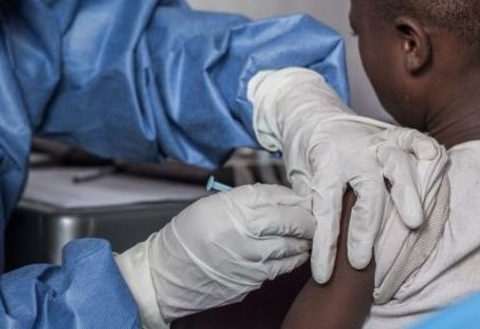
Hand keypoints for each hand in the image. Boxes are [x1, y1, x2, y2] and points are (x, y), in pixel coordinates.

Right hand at [114, 184, 314, 327]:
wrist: (167, 275)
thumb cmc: (186, 236)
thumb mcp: (211, 205)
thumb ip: (246, 200)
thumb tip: (281, 199)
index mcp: (232, 208)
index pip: (277, 197)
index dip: (294, 197)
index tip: (301, 197)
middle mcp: (245, 233)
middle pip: (292, 221)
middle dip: (307, 218)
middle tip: (313, 214)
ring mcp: (251, 260)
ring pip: (293, 246)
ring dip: (305, 239)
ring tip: (307, 232)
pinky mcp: (253, 280)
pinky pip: (283, 267)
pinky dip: (293, 257)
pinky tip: (295, 251)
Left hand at [248, 68, 440, 282]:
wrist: (310, 114)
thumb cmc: (306, 155)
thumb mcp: (299, 179)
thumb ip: (309, 204)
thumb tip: (314, 241)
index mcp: (324, 164)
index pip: (326, 208)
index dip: (325, 243)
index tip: (324, 274)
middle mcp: (353, 153)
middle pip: (365, 192)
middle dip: (366, 229)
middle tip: (362, 262)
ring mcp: (374, 142)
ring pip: (395, 164)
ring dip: (406, 193)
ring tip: (414, 221)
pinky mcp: (390, 134)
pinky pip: (410, 136)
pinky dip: (423, 146)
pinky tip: (433, 157)